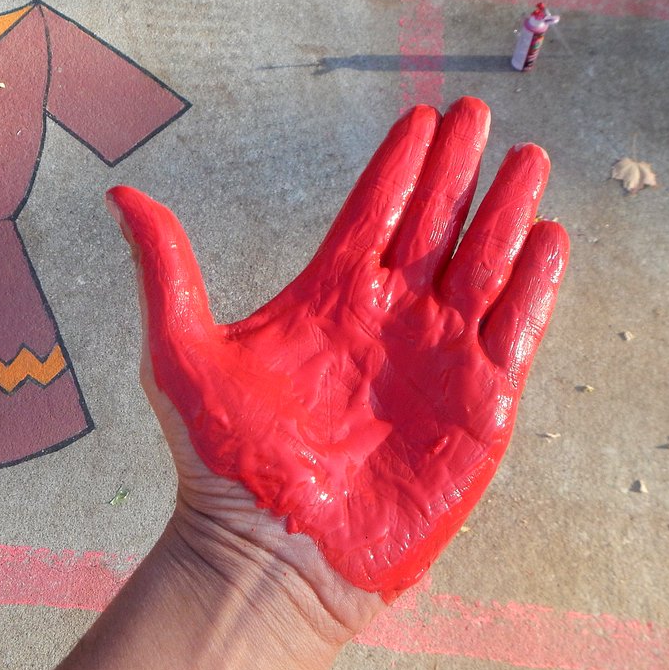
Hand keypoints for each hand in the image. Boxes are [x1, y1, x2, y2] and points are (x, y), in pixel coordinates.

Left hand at [107, 97, 568, 627]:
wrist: (270, 554)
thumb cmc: (224, 460)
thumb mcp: (181, 352)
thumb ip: (166, 269)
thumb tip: (119, 195)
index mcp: (329, 296)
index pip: (374, 211)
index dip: (400, 163)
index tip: (422, 115)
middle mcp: (388, 317)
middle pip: (435, 224)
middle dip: (458, 170)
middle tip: (479, 114)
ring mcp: (437, 357)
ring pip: (483, 265)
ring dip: (506, 212)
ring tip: (527, 159)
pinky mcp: (478, 405)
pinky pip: (516, 331)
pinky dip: (536, 286)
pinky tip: (549, 238)